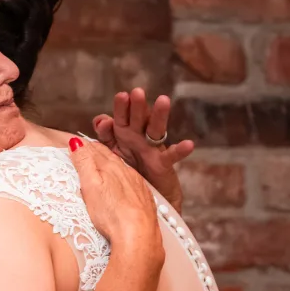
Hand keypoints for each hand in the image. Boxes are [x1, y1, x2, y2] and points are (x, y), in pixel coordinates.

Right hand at [69, 139, 163, 266]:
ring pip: (123, 169)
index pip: (96, 151)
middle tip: (88, 149)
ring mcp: (137, 186)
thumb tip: (76, 143)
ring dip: (113, 164)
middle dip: (98, 152)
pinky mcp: (144, 200)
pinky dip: (125, 179)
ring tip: (104, 164)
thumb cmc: (112, 214)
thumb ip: (84, 163)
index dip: (85, 146)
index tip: (77, 144)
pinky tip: (124, 184)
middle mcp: (127, 173)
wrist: (139, 235)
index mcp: (112, 168)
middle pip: (110, 157)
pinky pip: (133, 183)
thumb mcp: (91, 185)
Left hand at [92, 89, 193, 212]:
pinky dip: (180, 150)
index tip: (113, 109)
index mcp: (121, 135)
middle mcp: (136, 138)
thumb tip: (101, 120)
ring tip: (163, 101)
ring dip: (158, 115)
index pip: (117, 119)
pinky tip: (188, 144)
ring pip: (155, 129)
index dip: (116, 112)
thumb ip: (104, 137)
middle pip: (136, 119)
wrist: (141, 198)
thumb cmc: (124, 171)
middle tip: (136, 92)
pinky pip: (171, 156)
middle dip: (135, 106)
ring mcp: (150, 149)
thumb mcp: (110, 153)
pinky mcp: (162, 164)